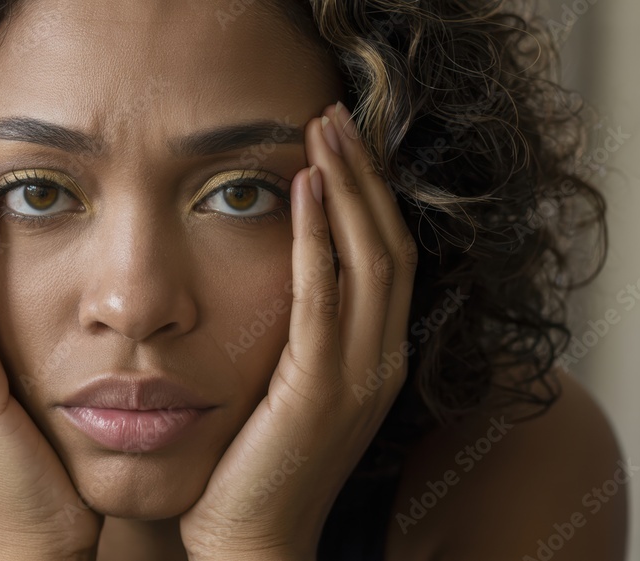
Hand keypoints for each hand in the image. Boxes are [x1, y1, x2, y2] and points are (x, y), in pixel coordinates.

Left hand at [179, 102, 417, 559]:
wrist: (251, 541)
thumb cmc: (259, 465)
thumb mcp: (289, 387)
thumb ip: (300, 335)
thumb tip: (283, 276)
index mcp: (376, 358)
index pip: (387, 258)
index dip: (370, 196)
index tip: (342, 143)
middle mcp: (382, 359)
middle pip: (388, 244)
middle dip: (364, 174)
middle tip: (335, 113)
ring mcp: (359, 375)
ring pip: (369, 258)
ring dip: (346, 187)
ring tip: (323, 129)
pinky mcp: (320, 388)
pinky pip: (323, 295)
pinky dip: (315, 236)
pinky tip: (301, 187)